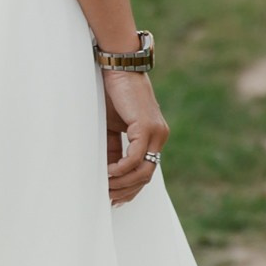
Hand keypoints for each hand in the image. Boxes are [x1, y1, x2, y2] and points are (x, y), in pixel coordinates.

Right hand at [101, 61, 168, 205]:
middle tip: (108, 196)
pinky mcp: (146, 127)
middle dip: (126, 190)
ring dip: (123, 182)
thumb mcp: (112, 127)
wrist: (119, 67)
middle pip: (146, 175)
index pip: (146, 171)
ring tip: (106, 185)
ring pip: (144, 170)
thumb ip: (115, 147)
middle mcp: (159, 136)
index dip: (131, 188)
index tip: (115, 198)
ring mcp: (155, 132)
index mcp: (153, 136)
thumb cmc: (113, 94)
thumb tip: (109, 171)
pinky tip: (108, 172)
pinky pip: (136, 157)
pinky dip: (122, 169)